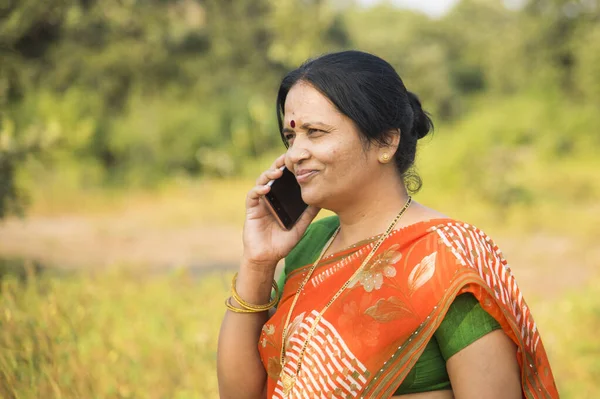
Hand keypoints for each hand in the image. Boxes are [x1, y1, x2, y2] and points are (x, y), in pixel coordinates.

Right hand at [242, 154, 319, 271]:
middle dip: (279, 165)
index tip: (299, 159)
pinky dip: (258, 190)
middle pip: (273, 176)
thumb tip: (322, 200)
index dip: (290, 168)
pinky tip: (266, 189)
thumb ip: (309, 213)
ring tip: (278, 172)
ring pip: (262, 182)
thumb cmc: (283, 242)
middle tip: (287, 158)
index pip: (286, 179)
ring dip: (269, 175)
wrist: (267, 257)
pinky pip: (252, 196)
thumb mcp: (300, 226)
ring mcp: (260, 202)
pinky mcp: (251, 209)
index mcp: (282, 199)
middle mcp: (270, 197)